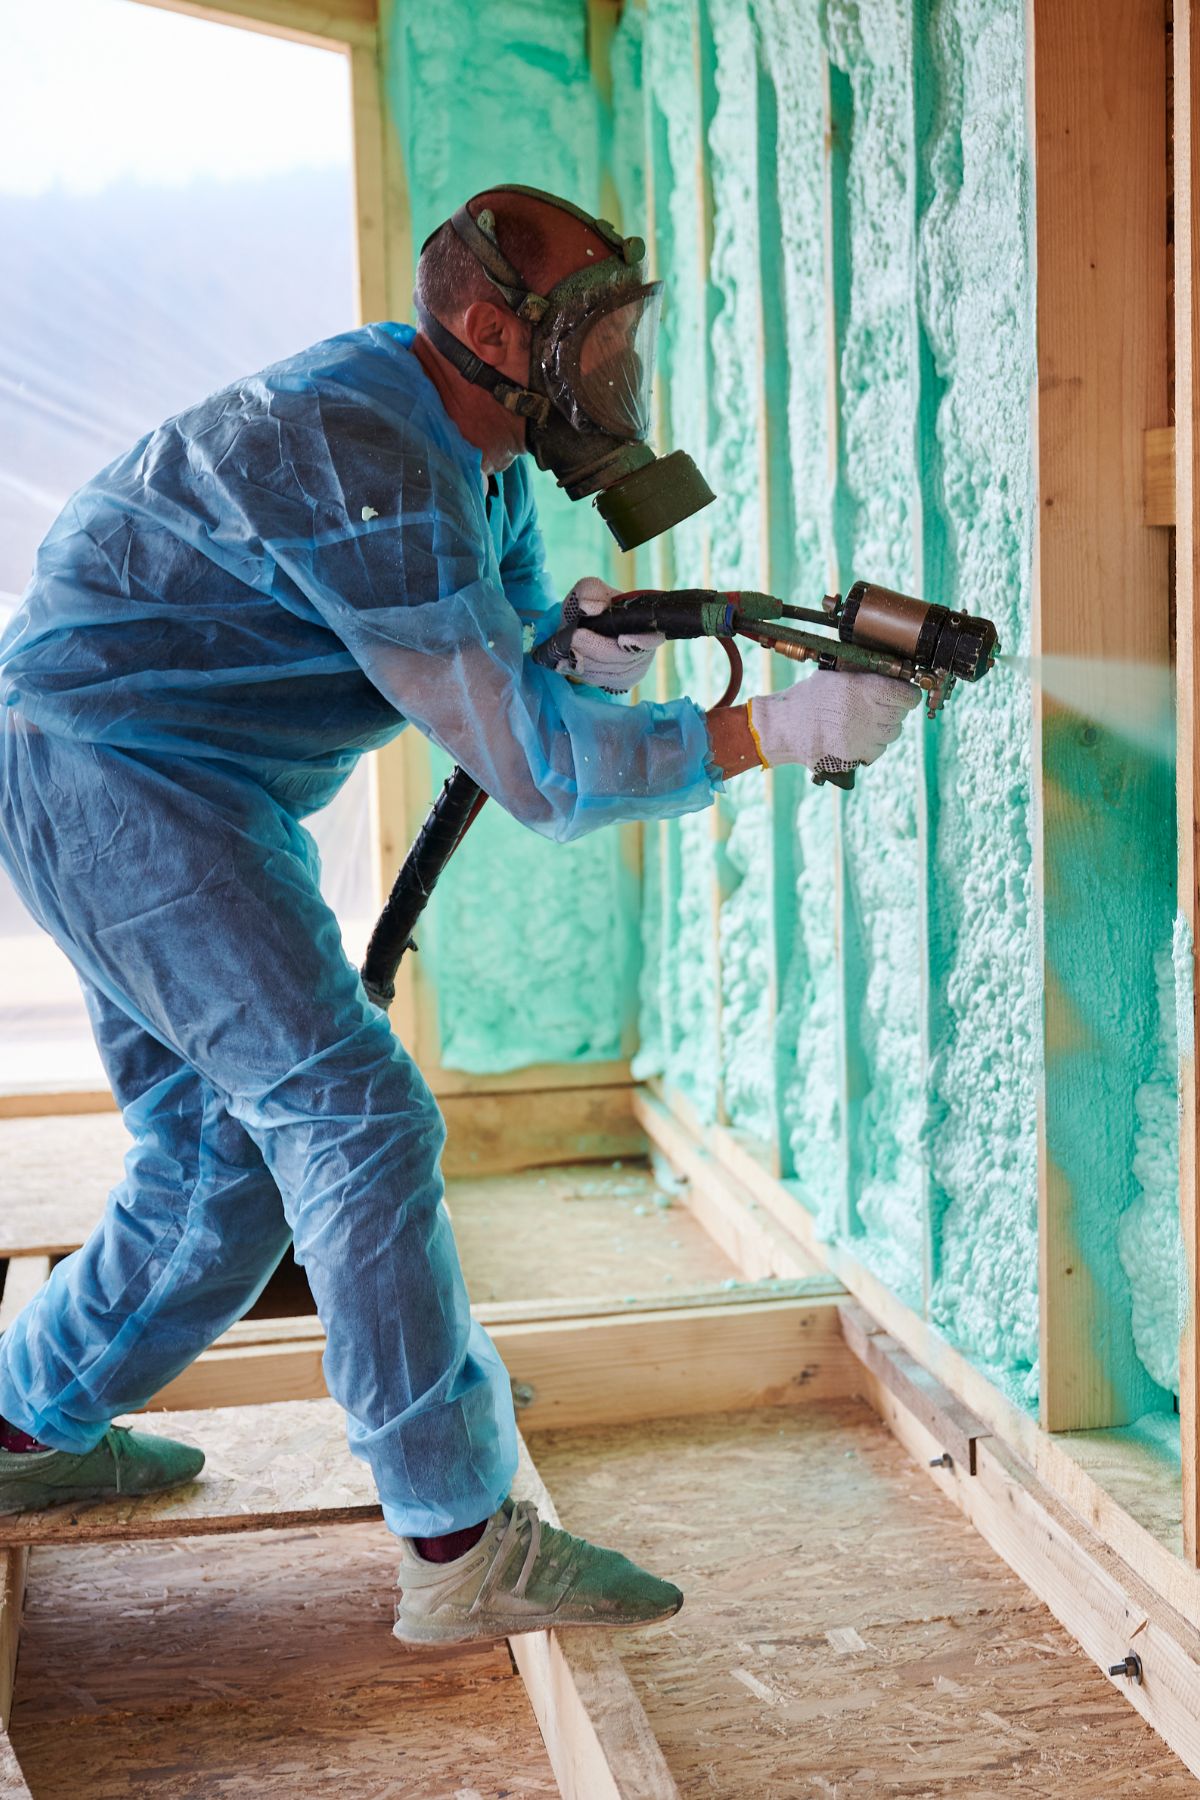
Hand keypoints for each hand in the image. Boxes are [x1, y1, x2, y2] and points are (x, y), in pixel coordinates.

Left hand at [538, 577, 664, 692]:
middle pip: (625, 658)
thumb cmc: (591, 608)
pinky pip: (606, 682)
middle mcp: (646, 646)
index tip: (622, 640)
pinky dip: (586, 673)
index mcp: (645, 621)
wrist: (584, 628)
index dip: (641, 643)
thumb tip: (590, 608)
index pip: (652, 637)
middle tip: (575, 638)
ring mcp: (636, 666)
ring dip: (587, 663)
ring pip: (613, 673)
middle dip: (597, 648)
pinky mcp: (624, 680)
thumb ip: (589, 592)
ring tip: (568, 650)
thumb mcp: (588, 591)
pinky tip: (569, 665)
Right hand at [748, 669, 919, 773]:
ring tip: (866, 721)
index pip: (907, 695)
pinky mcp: (858, 754)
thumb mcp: (836, 677)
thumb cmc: (809, 698)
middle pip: (901, 714)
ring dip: (885, 727)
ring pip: (893, 733)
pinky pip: (879, 749)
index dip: (908, 694)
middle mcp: (868, 713)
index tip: (905, 694)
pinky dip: (874, 743)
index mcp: (864, 689)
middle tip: (881, 706)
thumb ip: (865, 677)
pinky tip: (859, 735)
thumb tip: (892, 677)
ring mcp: (864, 736)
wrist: (787, 727)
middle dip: (895, 709)